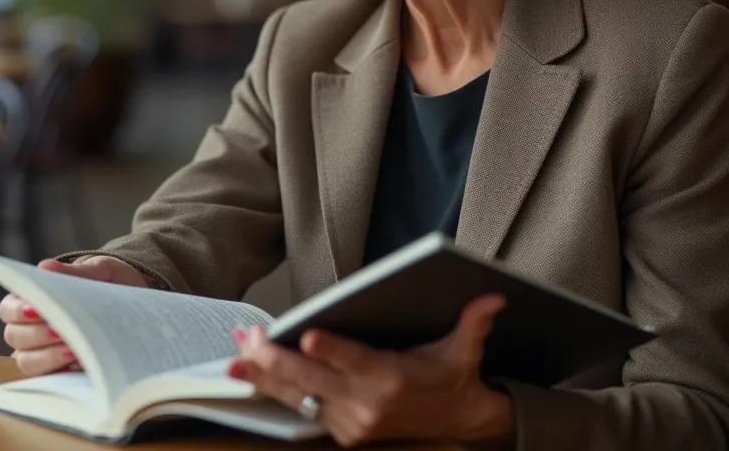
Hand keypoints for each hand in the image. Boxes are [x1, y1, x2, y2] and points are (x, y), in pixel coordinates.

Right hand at [0, 255, 148, 376]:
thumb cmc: (107, 282)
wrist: (132, 301)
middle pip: (15, 337)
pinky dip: (61, 373)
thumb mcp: (99, 271)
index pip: (9, 309)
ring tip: (73, 350)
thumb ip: (75, 272)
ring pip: (28, 362)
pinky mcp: (60, 372)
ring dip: (48, 357)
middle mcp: (29, 329)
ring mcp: (42, 353)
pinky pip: (51, 380)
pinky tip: (79, 364)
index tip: (35, 310)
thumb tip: (45, 267)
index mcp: (30, 300)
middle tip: (60, 331)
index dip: (18, 311)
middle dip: (37, 335)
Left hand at [226, 294, 513, 448]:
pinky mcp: (341, 433)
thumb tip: (493, 295)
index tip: (307, 337)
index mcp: (392, 380)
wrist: (458, 426)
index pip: (356, 362)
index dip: (331, 351)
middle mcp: (367, 405)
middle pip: (311, 381)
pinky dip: (274, 390)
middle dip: (274, 359)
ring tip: (235, 353)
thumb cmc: (453, 378)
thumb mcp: (465, 351)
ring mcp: (351, 423)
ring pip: (297, 398)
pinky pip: (301, 410)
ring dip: (264, 375)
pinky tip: (250, 370)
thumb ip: (474, 323)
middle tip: (248, 337)